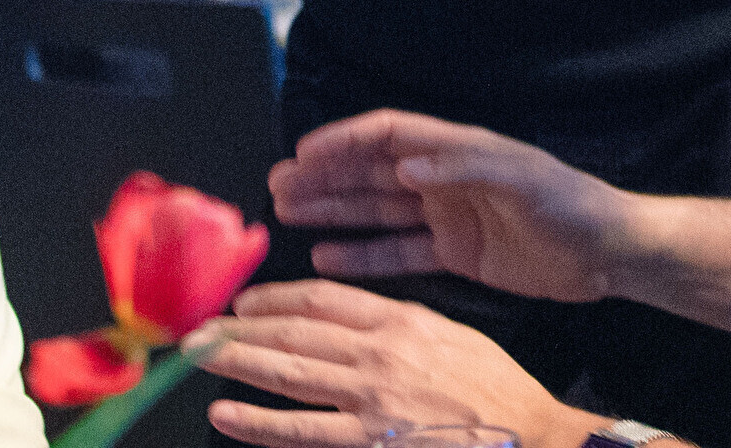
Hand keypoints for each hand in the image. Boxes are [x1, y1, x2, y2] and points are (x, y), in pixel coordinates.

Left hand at [202, 281, 592, 447]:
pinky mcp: (369, 441)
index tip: (247, 301)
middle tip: (200, 326)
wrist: (532, 436)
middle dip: (241, 328)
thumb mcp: (453, 337)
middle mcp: (379, 353)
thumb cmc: (499, 394)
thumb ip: (402, 326)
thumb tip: (356, 323)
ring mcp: (370, 399)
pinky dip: (258, 422)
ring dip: (237, 363)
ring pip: (288, 373)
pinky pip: (300, 430)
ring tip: (198, 357)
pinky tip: (227, 414)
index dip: (277, 297)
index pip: (324, 299)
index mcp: (402, 320)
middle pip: (295, 331)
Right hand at [272, 111, 638, 302]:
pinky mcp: (456, 254)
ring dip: (333, 210)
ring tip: (289, 213)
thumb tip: (406, 165)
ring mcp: (447, 216)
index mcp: (457, 149)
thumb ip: (463, 166)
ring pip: (377, 210)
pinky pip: (399, 253)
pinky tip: (328, 254)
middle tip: (279, 185)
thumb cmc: (571, 203)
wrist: (607, 253)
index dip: (344, 140)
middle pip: (372, 172)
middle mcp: (445, 178)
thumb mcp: (522, 177)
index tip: (304, 152)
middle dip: (325, 176)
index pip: (388, 135)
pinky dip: (364, 254)